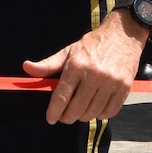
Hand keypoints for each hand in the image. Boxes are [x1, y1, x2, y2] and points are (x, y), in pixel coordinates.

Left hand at [22, 13, 141, 124]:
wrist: (123, 34)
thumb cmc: (93, 44)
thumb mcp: (68, 51)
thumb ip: (48, 65)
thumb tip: (27, 68)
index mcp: (77, 65)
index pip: (62, 96)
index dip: (54, 111)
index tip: (51, 118)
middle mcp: (94, 75)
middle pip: (76, 108)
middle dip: (67, 117)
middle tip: (64, 116)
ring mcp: (111, 82)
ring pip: (92, 112)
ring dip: (83, 116)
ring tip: (80, 111)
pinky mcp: (124, 88)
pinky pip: (109, 112)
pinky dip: (100, 115)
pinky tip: (95, 108)